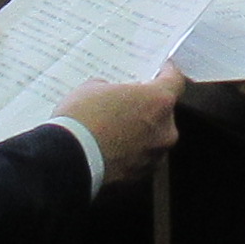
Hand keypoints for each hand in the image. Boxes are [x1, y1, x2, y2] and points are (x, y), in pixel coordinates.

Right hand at [57, 70, 184, 181]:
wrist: (69, 159)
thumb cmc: (82, 119)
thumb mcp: (93, 88)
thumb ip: (112, 88)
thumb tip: (111, 95)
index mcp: (158, 101)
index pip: (175, 81)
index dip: (168, 73)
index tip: (162, 69)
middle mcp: (164, 129)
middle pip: (163, 112)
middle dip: (148, 107)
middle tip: (128, 103)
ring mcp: (155, 154)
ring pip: (153, 137)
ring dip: (140, 131)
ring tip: (115, 128)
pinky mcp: (142, 174)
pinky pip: (142, 156)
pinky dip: (131, 151)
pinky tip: (112, 147)